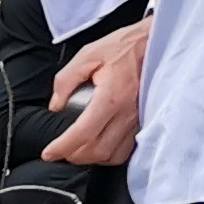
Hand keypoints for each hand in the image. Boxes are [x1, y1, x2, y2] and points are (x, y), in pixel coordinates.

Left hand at [42, 19, 149, 165]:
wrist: (154, 44)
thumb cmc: (123, 48)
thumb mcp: (87, 55)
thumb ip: (65, 81)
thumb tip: (56, 106)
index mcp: (111, 97)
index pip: (83, 133)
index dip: (62, 147)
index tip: (49, 152)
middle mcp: (127, 113)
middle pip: (98, 150)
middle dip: (75, 156)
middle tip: (61, 151)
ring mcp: (138, 120)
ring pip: (114, 155)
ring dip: (93, 158)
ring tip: (78, 151)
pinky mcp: (144, 122)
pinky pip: (127, 149)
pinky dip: (110, 155)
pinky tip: (100, 146)